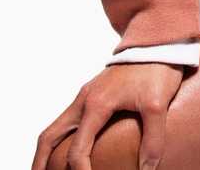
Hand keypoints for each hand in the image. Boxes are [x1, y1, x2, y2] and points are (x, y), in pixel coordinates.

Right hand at [32, 62, 183, 169]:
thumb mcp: (159, 106)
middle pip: (49, 136)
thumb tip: (147, 169)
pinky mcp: (95, 91)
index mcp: (95, 106)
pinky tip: (72, 143)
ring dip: (48, 148)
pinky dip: (64, 135)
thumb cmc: (157, 70)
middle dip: (41, 161)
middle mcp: (84, 100)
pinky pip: (71, 117)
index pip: (77, 150)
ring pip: (57, 125)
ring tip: (48, 167)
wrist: (158, 41)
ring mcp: (87, 95)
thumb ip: (153, 140)